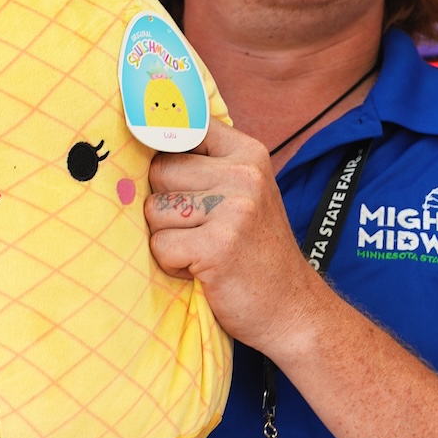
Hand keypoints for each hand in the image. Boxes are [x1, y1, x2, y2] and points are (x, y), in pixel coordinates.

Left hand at [145, 120, 319, 354]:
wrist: (292, 309)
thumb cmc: (257, 253)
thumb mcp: (246, 194)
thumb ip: (208, 165)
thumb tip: (144, 137)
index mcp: (248, 153)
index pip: (184, 128)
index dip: (165, 150)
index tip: (166, 170)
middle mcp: (243, 174)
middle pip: (160, 170)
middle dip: (165, 205)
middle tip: (197, 231)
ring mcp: (232, 209)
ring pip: (154, 210)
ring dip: (167, 238)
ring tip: (201, 252)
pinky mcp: (217, 246)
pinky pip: (159, 245)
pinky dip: (172, 265)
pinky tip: (201, 271)